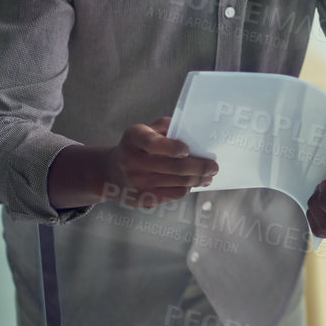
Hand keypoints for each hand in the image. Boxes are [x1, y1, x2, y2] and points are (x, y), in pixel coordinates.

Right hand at [101, 116, 218, 204]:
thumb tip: (195, 132)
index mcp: (134, 138)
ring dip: (198, 179)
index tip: (187, 150)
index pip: (153, 144)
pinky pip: (173, 194)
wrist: (111, 171)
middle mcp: (131, 160)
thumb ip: (169, 127)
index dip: (171, 148)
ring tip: (208, 176)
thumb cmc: (139, 145)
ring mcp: (135, 182)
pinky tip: (192, 183)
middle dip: (199, 167)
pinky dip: (186, 188)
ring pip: (177, 182)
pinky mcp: (141, 198)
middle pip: (173, 167)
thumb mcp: (148, 129)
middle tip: (214, 166)